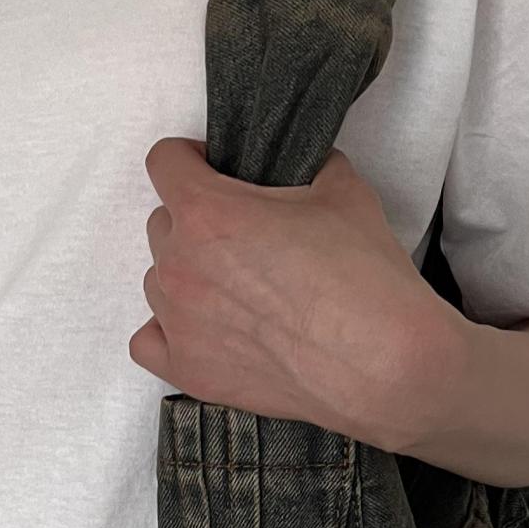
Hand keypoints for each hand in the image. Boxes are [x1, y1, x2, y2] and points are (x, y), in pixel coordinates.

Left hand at [128, 136, 462, 451]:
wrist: (380, 362)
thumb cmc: (362, 281)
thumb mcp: (344, 192)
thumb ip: (310, 169)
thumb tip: (310, 166)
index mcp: (207, 212)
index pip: (164, 162)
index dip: (188, 158)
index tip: (208, 168)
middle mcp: (180, 265)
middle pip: (162, 224)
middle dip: (196, 222)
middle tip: (242, 236)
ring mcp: (179, 322)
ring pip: (158, 281)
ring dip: (187, 276)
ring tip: (236, 289)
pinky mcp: (188, 369)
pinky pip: (148, 341)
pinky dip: (168, 331)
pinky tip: (202, 327)